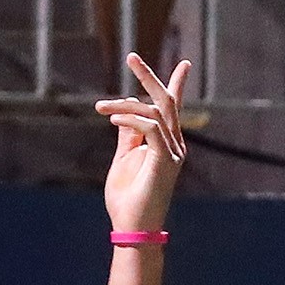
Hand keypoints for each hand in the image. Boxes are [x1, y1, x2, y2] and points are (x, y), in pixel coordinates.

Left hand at [96, 54, 191, 234]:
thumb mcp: (123, 161)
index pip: (172, 108)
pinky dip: (132, 120)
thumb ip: (127, 137)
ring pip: (154, 111)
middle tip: (130, 57)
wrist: (132, 228)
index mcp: (166, 143)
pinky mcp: (165, 159)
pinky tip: (112, 119)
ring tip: (101, 107)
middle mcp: (174, 144)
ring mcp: (172, 152)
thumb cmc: (127, 199)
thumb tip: (123, 116)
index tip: (183, 64)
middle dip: (148, 76)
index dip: (176, 84)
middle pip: (166, 101)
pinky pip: (151, 128)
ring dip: (125, 105)